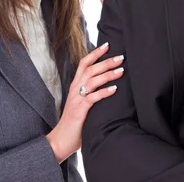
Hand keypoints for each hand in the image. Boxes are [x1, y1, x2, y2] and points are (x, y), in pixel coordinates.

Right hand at [45, 43, 123, 162]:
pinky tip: (114, 89)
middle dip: (106, 62)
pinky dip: (103, 92)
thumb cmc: (76, 120)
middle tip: (121, 57)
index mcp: (75, 85)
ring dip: (107, 74)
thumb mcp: (83, 102)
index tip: (107, 45)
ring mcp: (76, 99)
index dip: (95, 53)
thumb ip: (91, 91)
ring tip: (121, 71)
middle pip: (90, 69)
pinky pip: (92, 98)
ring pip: (92, 81)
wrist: (61, 139)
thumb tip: (108, 82)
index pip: (84, 64)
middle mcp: (75, 89)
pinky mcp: (79, 111)